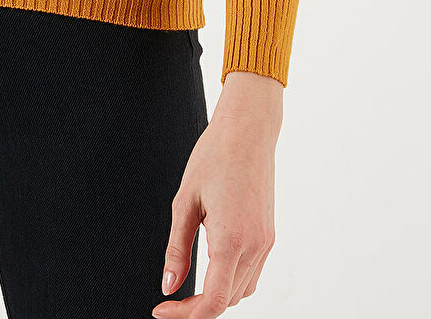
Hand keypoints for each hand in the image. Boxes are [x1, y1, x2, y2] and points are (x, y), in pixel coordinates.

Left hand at [152, 73, 281, 315]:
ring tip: (189, 285)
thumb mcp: (185, 201)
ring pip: (243, 291)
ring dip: (217, 295)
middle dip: (198, 307)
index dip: (186, 316)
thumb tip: (169, 286)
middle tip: (170, 298)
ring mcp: (266, 242)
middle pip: (228, 301)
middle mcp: (254, 247)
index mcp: (231, 240)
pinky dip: (232, 281)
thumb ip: (177, 249)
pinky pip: (253, 274)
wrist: (248, 130)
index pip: (213, 302)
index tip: (162, 310)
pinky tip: (213, 267)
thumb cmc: (214, 157)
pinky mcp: (269, 235)